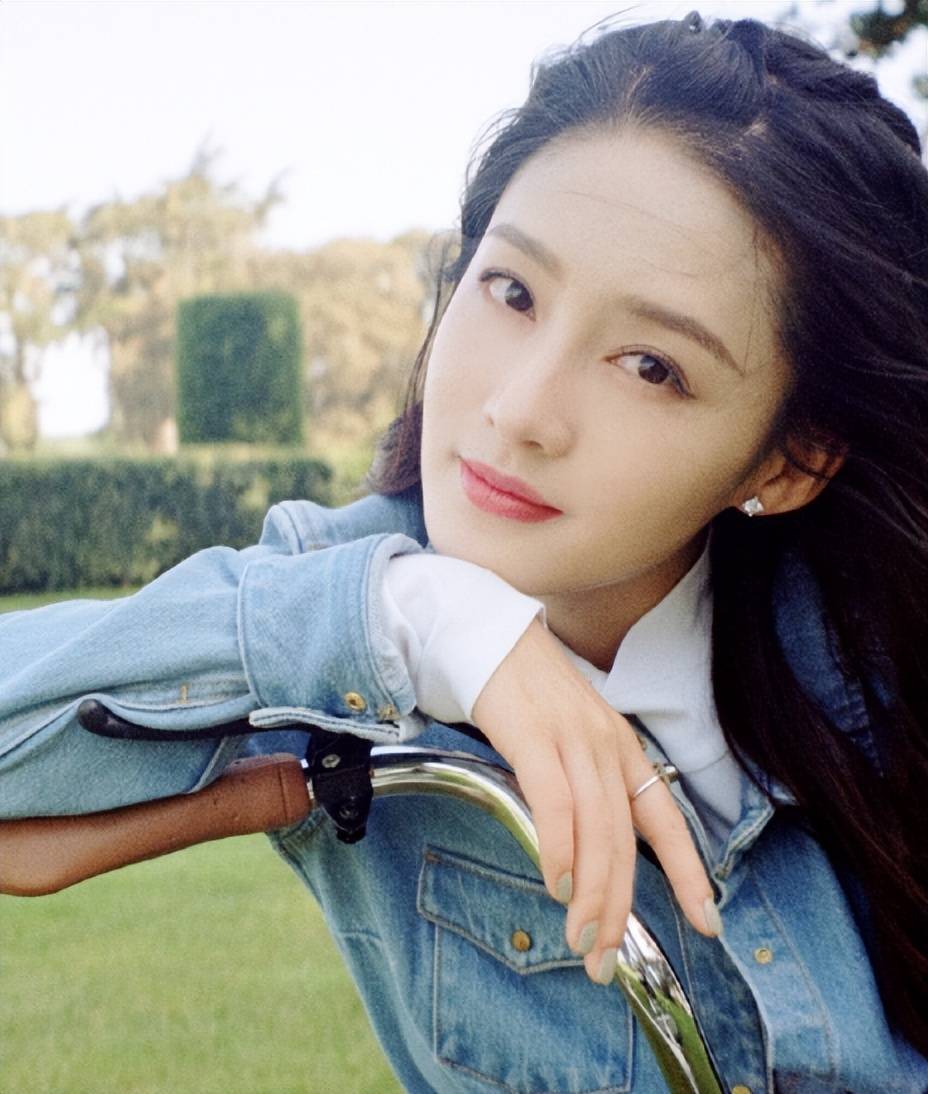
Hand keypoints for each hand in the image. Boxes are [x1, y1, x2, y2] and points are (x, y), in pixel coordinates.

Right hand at [471, 618, 718, 984]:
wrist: (484, 632)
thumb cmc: (520, 689)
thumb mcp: (567, 734)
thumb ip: (582, 781)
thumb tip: (581, 844)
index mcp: (620, 747)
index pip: (666, 818)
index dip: (689, 872)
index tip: (708, 922)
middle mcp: (607, 746)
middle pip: (627, 840)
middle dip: (621, 907)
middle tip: (606, 958)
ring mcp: (573, 739)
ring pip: (598, 831)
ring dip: (592, 894)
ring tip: (583, 939)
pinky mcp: (534, 736)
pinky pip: (555, 803)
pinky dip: (559, 848)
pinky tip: (555, 882)